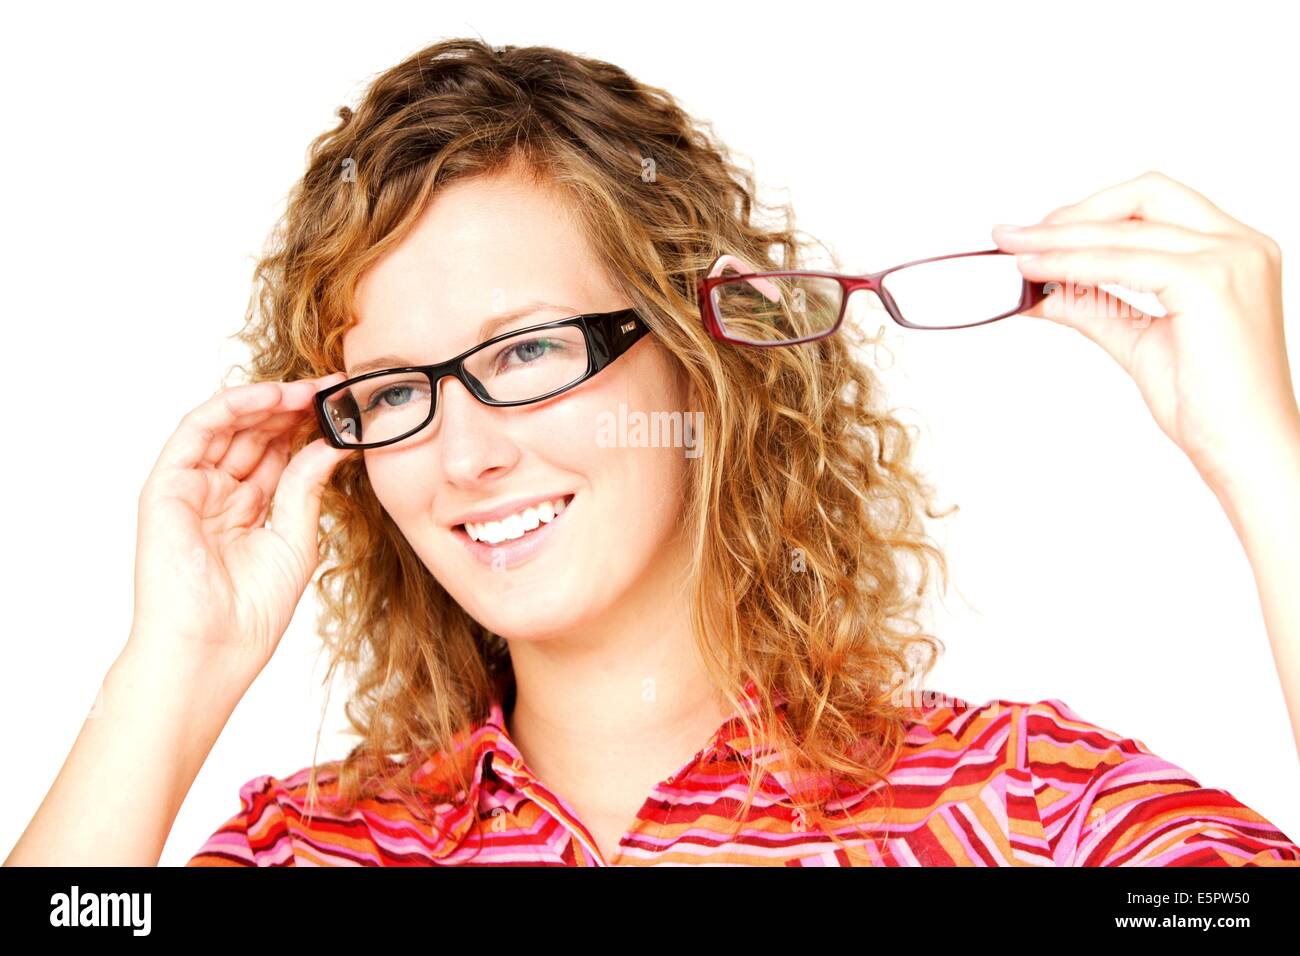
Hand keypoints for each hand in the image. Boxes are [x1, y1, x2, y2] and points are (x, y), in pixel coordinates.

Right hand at [127, 373, 354, 675]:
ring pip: (228, 427)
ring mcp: (190, 488)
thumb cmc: (252, 610)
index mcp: (247, 510)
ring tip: (307, 391)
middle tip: (331, 391)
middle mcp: (217, 494)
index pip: (276, 455)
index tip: (343, 410)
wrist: (214, 647)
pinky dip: (231, 408)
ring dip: (267, 403)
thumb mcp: (295, 539)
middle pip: (254, 436)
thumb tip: (332, 444)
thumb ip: (306, 487)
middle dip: (292, 410)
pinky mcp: (166, 487)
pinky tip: (269, 398)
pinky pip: (196, 432)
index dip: (308, 429)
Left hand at [991, 170, 1299, 490]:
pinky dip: (1072, 263)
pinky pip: (1122, 262)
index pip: (1155, 204)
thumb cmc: (1209, 405)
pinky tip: (1039, 273)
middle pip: (1142, 196)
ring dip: (1059, 238)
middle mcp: (1239, 245)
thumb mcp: (1138, 339)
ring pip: (1124, 229)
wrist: (1245, 448)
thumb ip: (1094, 305)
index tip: (1038, 231)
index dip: (1091, 212)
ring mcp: (1229, 258)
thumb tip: (1041, 288)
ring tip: (1014, 252)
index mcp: (1232, 251)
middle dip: (1072, 213)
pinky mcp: (1208, 281)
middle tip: (1015, 236)